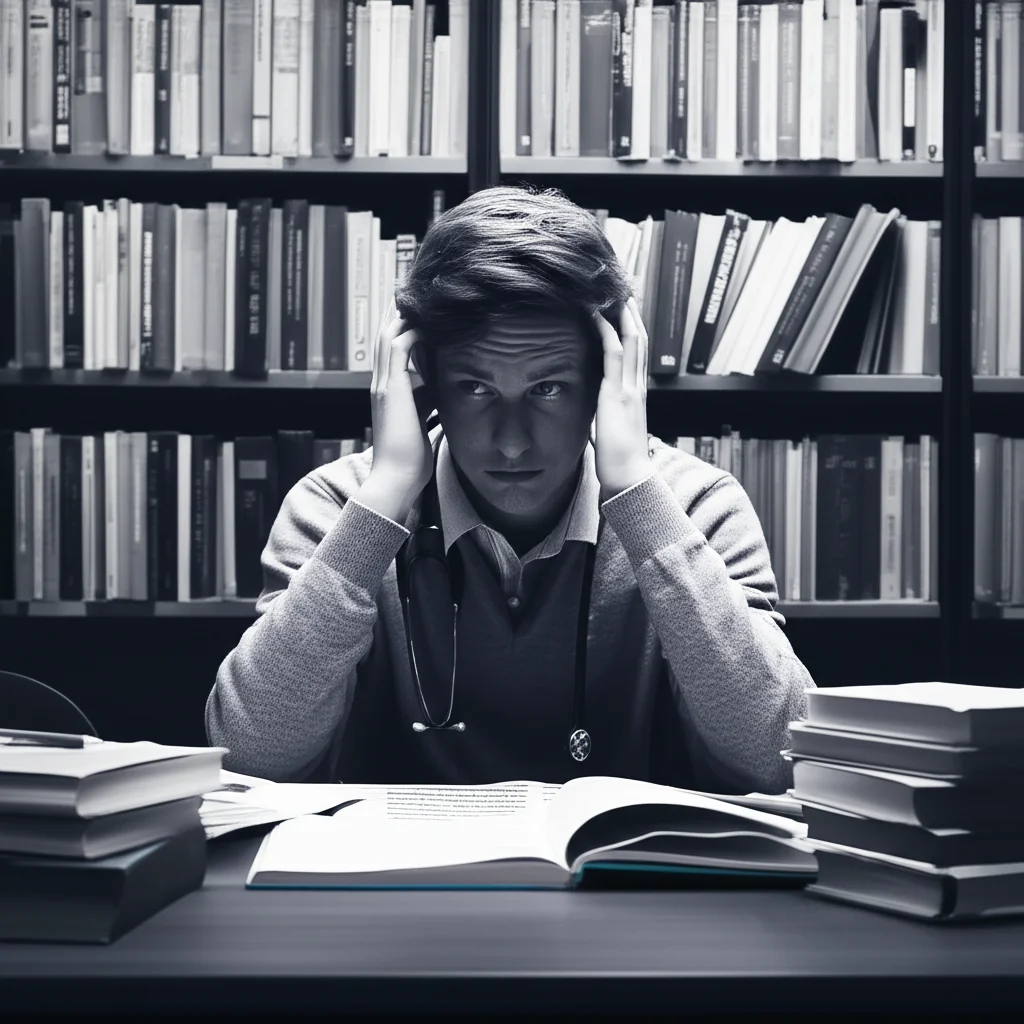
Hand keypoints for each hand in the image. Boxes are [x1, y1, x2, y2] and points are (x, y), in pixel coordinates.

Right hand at [359, 301, 434, 521]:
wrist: (396, 480)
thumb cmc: (411, 460)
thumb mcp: (423, 422)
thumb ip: (428, 403)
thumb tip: (444, 390)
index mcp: (388, 392)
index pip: (392, 351)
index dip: (405, 330)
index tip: (424, 315)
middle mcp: (381, 385)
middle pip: (387, 336)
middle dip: (402, 314)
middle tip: (421, 296)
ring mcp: (383, 386)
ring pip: (390, 336)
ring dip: (406, 316)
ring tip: (425, 299)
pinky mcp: (391, 390)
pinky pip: (399, 348)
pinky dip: (413, 331)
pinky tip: (431, 323)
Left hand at [592, 297, 651, 495]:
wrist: (628, 478)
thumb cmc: (619, 462)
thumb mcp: (611, 431)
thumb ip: (605, 418)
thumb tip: (595, 416)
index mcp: (636, 394)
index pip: (637, 354)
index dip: (633, 329)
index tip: (625, 310)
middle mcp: (637, 386)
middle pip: (639, 339)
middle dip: (632, 312)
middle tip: (624, 288)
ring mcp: (629, 387)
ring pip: (631, 339)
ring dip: (621, 313)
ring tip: (611, 291)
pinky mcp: (616, 393)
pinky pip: (612, 353)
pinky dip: (605, 330)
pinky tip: (596, 314)